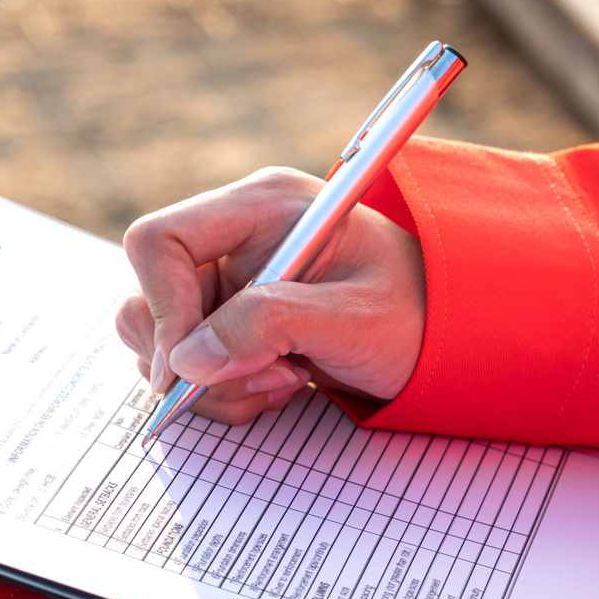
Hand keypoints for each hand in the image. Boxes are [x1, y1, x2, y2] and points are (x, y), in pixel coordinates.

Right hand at [117, 167, 425, 425]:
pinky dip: (224, 391)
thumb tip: (186, 361)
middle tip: (262, 378)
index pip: (158, 242)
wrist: (452, 336)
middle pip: (147, 298)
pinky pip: (188, 367)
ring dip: (214, 383)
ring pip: (162, 344)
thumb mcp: (354, 320)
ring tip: (284, 381)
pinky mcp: (227, 321)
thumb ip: (269, 327)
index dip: (161, 306)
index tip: (187, 368)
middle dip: (191, 359)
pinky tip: (280, 383)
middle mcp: (230, 238)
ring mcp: (225, 281)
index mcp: (259, 206)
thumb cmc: (421, 313)